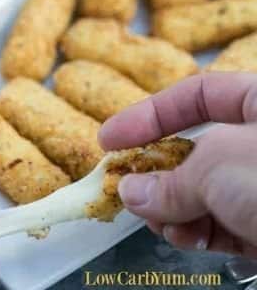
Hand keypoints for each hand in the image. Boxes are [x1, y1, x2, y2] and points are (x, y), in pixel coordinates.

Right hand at [99, 72, 256, 256]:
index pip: (195, 94)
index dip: (149, 113)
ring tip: (155, 220)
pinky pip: (221, 225)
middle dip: (156, 173)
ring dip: (172, 210)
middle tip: (125, 188)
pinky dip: (196, 232)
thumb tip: (133, 191)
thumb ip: (171, 179)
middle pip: (194, 149)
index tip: (112, 136)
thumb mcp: (218, 165)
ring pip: (204, 192)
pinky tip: (184, 237)